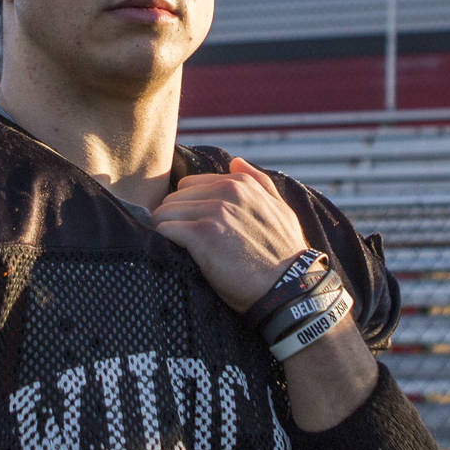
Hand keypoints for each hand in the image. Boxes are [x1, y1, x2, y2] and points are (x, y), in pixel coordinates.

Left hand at [149, 156, 308, 311]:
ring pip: (164, 212)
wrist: (286, 288)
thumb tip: (235, 161)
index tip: (193, 227)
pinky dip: (163, 242)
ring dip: (166, 231)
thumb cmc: (283, 254)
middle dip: (174, 219)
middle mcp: (226, 191)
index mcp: (240, 183)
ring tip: (178, 249)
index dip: (188, 208)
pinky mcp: (202, 234)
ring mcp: (214, 211)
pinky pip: (163, 229)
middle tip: (183, 242)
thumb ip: (258, 182)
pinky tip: (175, 254)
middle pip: (174, 198)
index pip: (190, 185)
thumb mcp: (280, 209)